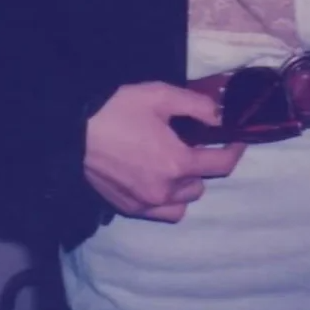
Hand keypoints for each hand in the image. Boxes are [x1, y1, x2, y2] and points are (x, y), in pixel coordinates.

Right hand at [85, 82, 244, 222]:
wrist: (73, 131)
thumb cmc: (118, 108)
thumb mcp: (161, 95)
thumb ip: (197, 106)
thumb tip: (220, 115)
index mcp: (177, 163)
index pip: (221, 164)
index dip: (233, 150)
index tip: (236, 140)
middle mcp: (165, 190)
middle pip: (200, 185)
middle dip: (201, 166)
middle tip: (190, 144)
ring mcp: (145, 204)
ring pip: (181, 204)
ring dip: (183, 187)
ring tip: (172, 164)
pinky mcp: (127, 209)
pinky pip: (159, 213)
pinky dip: (164, 200)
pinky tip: (154, 178)